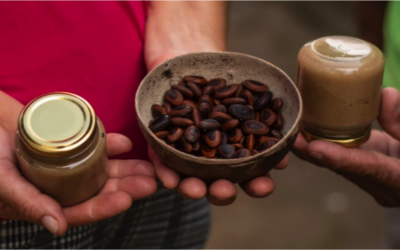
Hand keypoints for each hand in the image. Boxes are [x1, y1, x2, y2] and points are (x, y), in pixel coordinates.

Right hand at [0, 131, 156, 235]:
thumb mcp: (4, 180)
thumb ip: (29, 202)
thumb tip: (58, 228)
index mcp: (46, 201)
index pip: (81, 209)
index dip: (104, 206)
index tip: (126, 200)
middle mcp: (61, 185)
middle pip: (99, 189)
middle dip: (126, 187)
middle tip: (150, 182)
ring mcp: (66, 163)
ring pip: (102, 170)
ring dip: (126, 168)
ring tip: (148, 167)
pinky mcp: (69, 141)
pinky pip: (94, 145)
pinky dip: (110, 144)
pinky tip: (125, 143)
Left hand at [145, 52, 288, 205]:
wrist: (187, 53)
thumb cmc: (220, 74)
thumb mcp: (244, 92)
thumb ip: (262, 118)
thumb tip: (286, 144)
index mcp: (234, 150)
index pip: (248, 175)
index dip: (257, 184)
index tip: (264, 185)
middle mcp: (210, 156)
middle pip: (217, 182)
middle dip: (222, 191)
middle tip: (225, 190)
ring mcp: (184, 151)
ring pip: (188, 177)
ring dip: (192, 188)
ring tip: (195, 189)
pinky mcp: (159, 141)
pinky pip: (160, 160)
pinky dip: (164, 170)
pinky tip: (168, 178)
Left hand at [292, 87, 399, 206]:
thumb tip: (386, 93)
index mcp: (399, 179)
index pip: (368, 168)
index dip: (339, 158)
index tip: (313, 148)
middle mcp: (381, 185)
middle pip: (341, 167)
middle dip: (311, 151)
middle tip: (286, 133)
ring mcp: (371, 180)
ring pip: (335, 163)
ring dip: (311, 146)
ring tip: (288, 126)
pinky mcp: (364, 169)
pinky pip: (340, 157)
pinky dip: (323, 143)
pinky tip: (304, 127)